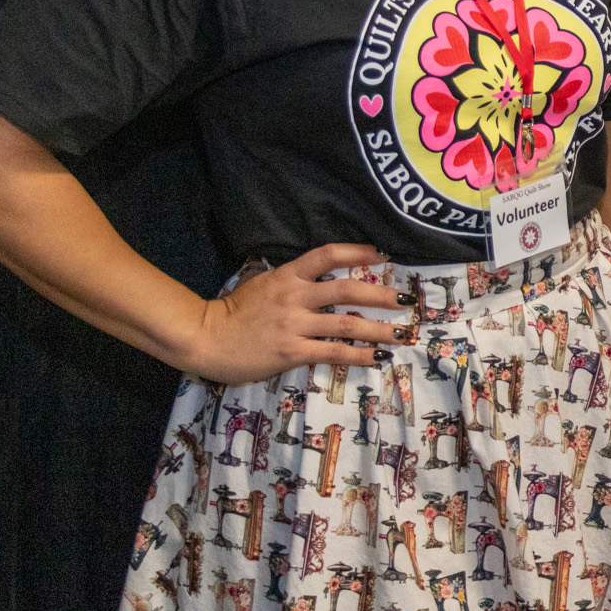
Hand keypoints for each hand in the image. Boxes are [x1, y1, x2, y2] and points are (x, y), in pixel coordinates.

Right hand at [181, 243, 413, 384]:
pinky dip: (359, 355)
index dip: (358, 252)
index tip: (383, 254)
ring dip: (379, 329)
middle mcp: (294, 296)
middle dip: (381, 294)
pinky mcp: (291, 352)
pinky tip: (378, 358)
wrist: (204, 338)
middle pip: (346, 290)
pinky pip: (333, 352)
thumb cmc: (232, 312)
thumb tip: (319, 279)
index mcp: (287, 276)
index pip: (328, 255)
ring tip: (403, 333)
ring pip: (346, 324)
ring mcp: (294, 325)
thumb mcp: (261, 284)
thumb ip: (290, 281)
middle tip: (407, 300)